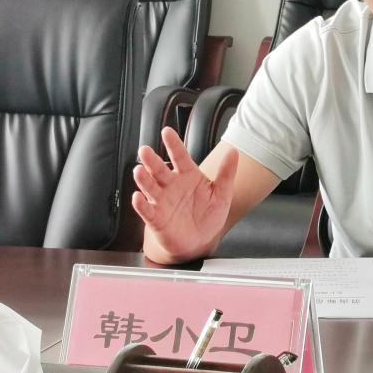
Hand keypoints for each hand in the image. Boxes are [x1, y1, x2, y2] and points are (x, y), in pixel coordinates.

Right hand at [132, 127, 237, 263]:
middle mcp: (171, 185)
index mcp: (188, 176)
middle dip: (151, 160)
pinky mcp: (156, 219)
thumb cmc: (208, 214)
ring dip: (143, 179)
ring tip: (139, 171)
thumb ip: (226, 173)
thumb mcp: (222, 194)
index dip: (174, 144)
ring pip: (149, 187)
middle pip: (159, 170)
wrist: (199, 241)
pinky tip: (138, 198)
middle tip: (145, 150)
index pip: (180, 157)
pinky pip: (146, 210)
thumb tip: (234, 152)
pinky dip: (141, 204)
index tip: (167, 131)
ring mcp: (162, 201)